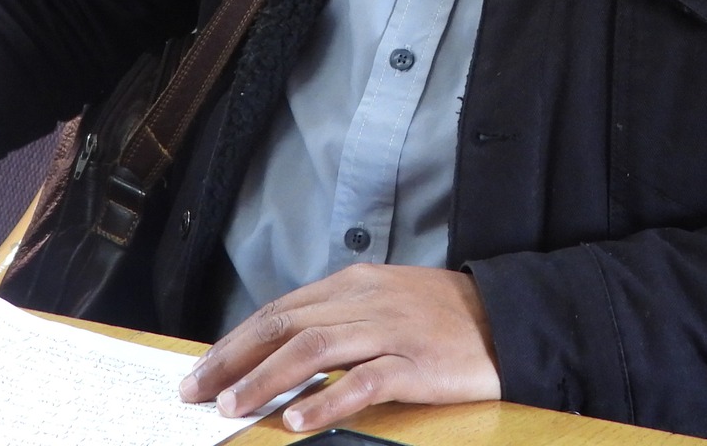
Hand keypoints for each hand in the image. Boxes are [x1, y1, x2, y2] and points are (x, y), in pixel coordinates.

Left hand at [179, 264, 500, 432]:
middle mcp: (367, 302)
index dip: (235, 340)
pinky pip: (363, 382)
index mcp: (355, 284)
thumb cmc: (444, 317)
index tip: (202, 370)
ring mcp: (391, 331)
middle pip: (286, 325)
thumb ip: (338, 320)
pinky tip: (298, 421)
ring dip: (266, 380)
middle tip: (198, 392)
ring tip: (234, 406)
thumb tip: (279, 350)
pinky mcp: (416, 364)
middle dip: (235, 359)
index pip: (280, 309)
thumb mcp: (385, 303)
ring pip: (314, 349)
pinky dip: (326, 401)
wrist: (509, 320)